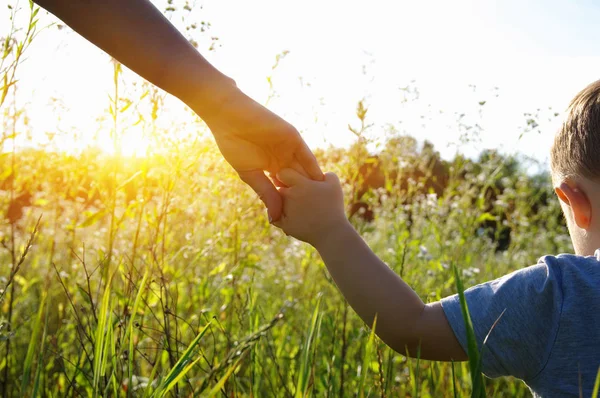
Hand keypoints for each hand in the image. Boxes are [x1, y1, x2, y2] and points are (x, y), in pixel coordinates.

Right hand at [200, 89, 323, 221]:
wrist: (230, 118)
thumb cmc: (234, 145)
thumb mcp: (250, 174)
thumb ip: (266, 193)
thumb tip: (274, 218)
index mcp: (271, 167)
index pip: (285, 189)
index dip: (290, 204)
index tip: (298, 223)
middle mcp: (283, 159)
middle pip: (298, 182)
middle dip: (305, 199)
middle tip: (315, 218)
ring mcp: (289, 149)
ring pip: (305, 170)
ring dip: (313, 186)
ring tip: (323, 205)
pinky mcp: (293, 138)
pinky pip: (307, 155)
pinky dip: (313, 169)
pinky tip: (322, 184)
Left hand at [273, 169, 348, 244]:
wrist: (331, 232)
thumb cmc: (333, 206)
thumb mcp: (334, 184)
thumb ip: (324, 172)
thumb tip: (317, 172)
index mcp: (300, 184)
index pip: (283, 173)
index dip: (287, 175)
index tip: (292, 179)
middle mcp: (290, 196)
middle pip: (278, 187)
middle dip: (282, 187)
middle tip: (291, 191)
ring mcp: (285, 211)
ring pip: (276, 201)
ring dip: (281, 201)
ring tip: (294, 205)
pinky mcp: (284, 224)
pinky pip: (275, 216)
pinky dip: (280, 215)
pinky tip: (292, 216)